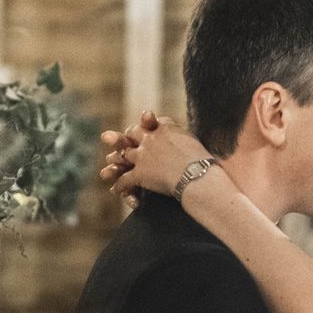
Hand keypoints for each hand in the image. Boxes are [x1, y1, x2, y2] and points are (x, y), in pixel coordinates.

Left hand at [99, 111, 213, 203]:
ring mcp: (143, 155)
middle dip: (127, 137)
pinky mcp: (140, 173)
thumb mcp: (192, 139)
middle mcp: (150, 138)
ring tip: (111, 165)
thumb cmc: (201, 160)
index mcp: (164, 128)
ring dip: (116, 160)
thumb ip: (182, 135)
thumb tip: (182, 138)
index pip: (151, 122)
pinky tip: (115, 190)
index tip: (145, 127)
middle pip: (133, 133)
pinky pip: (125, 179)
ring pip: (124, 154)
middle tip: (124, 141)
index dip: (146, 125)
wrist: (197, 174)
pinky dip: (120, 186)